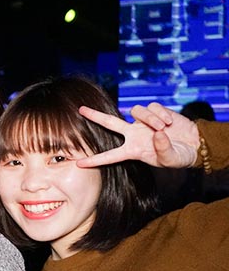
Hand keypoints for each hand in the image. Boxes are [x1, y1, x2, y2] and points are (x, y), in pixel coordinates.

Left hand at [77, 103, 199, 168]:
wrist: (193, 144)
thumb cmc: (178, 156)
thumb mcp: (170, 159)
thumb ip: (163, 149)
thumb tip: (156, 133)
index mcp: (132, 150)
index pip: (110, 156)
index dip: (95, 160)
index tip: (78, 164)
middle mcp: (133, 134)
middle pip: (110, 123)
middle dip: (95, 116)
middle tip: (80, 110)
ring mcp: (143, 122)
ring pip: (137, 111)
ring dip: (150, 118)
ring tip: (163, 128)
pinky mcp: (155, 111)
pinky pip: (152, 107)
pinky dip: (161, 113)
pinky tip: (169, 122)